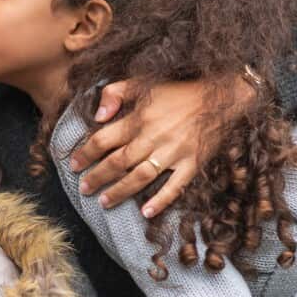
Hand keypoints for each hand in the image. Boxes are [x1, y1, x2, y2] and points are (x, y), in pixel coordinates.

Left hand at [68, 79, 251, 217]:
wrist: (223, 97)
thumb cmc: (179, 91)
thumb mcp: (143, 83)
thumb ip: (115, 93)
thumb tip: (98, 116)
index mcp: (139, 117)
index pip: (103, 140)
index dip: (85, 153)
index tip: (73, 165)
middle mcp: (153, 137)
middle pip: (118, 162)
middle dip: (97, 177)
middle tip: (83, 189)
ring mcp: (174, 152)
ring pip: (140, 177)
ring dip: (120, 192)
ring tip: (104, 202)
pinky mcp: (193, 163)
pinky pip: (175, 186)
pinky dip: (161, 201)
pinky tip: (146, 213)